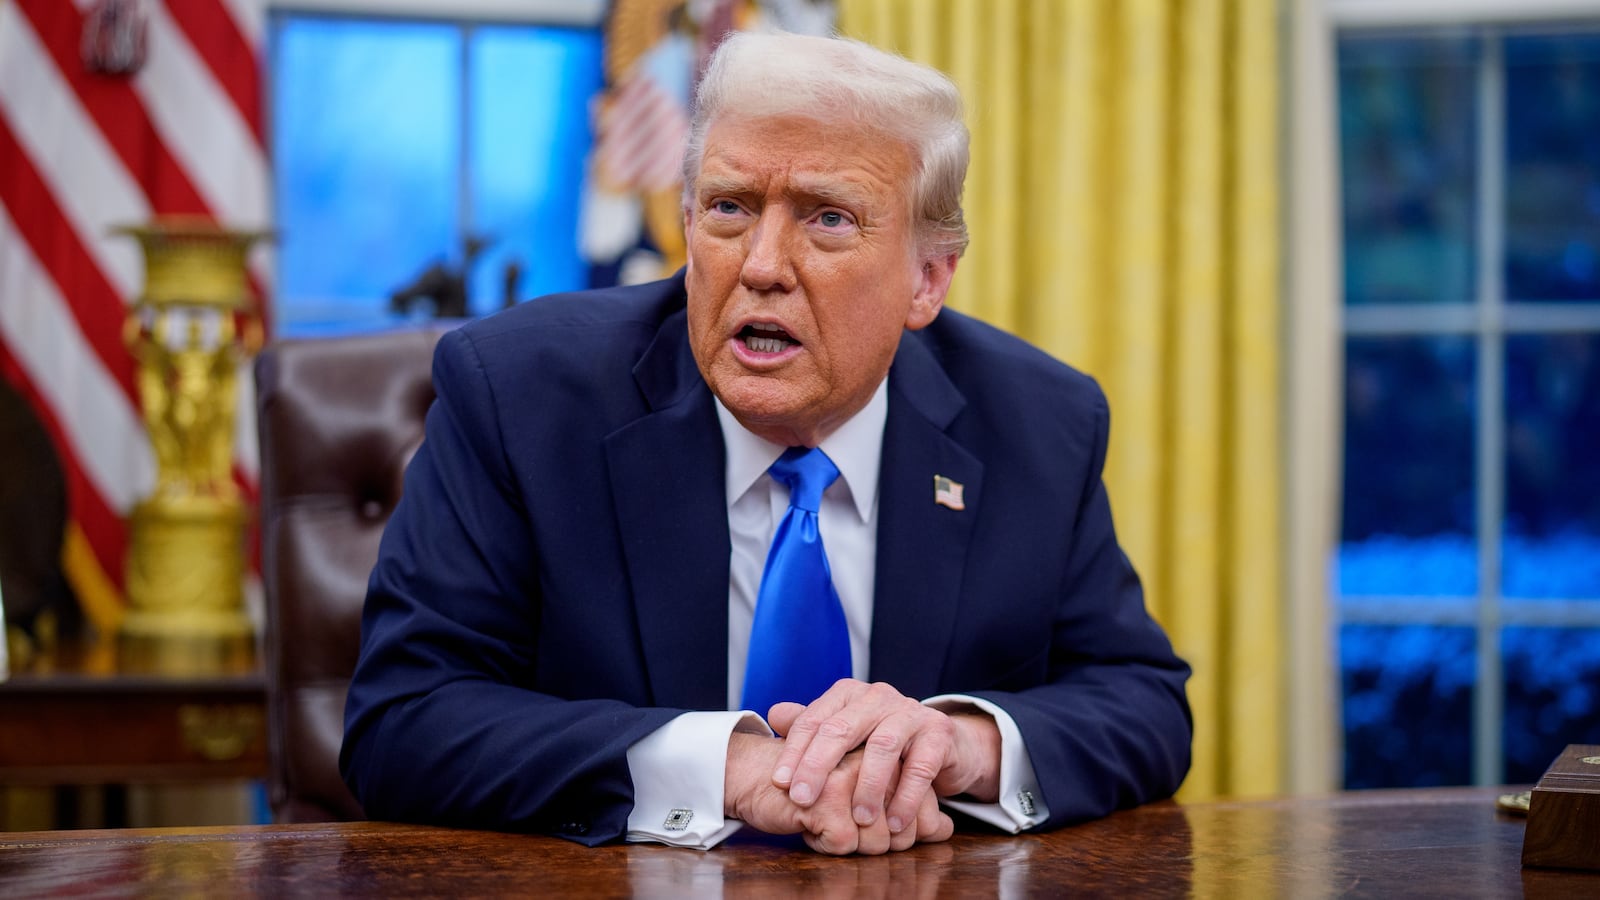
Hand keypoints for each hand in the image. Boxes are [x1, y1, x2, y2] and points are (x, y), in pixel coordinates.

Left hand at [764, 680, 1001, 835]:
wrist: (940, 744)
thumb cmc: (880, 743)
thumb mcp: (845, 737)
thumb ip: (811, 728)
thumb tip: (772, 715)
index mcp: (849, 694)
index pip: (815, 719)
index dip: (794, 750)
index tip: (779, 783)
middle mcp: (878, 696)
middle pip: (842, 728)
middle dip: (818, 766)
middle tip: (802, 799)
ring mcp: (911, 712)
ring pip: (883, 746)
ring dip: (867, 786)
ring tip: (858, 819)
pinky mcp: (938, 732)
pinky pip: (920, 766)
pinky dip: (906, 797)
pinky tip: (894, 822)